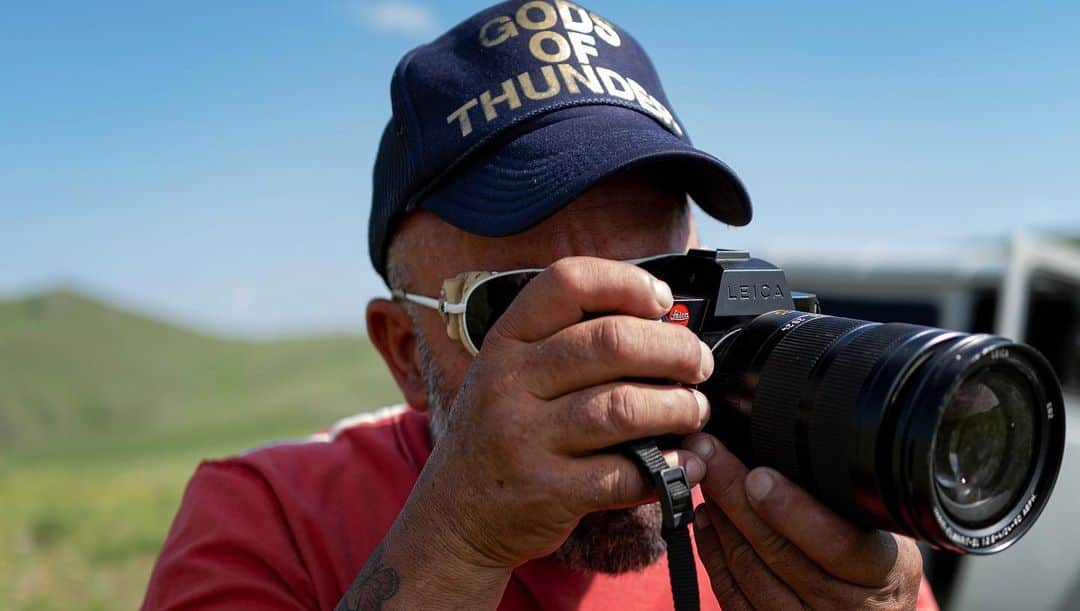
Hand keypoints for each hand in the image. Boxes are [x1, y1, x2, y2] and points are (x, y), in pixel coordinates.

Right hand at [410, 257, 715, 569]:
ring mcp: (524, 438)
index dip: (626, 282)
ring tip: (693, 411)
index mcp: (506, 341)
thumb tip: (660, 323)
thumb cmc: (499, 434)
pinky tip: (686, 464)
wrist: (456, 515)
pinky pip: (625, 473)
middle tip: (698, 365)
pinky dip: (670, 468)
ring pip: (624, 407)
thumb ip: (566, 345)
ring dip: (679, 407)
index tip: (661, 301)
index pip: (567, 282)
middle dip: (674, 350)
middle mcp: (510, 382)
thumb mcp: (511, 374)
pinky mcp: (546, 491)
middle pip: (612, 342)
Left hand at [685, 433, 923, 609]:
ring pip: (748, 570)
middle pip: (778, 551)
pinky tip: (707, 518)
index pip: (838, 545)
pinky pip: (731, 595)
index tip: (758, 475)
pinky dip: (713, 552)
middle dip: (736, 496)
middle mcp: (845, 609)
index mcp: (883, 576)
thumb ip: (848, 505)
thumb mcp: (886, 533)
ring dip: (720, 518)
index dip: (793, 511)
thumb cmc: (877, 566)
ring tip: (702, 475)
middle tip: (708, 452)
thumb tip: (789, 446)